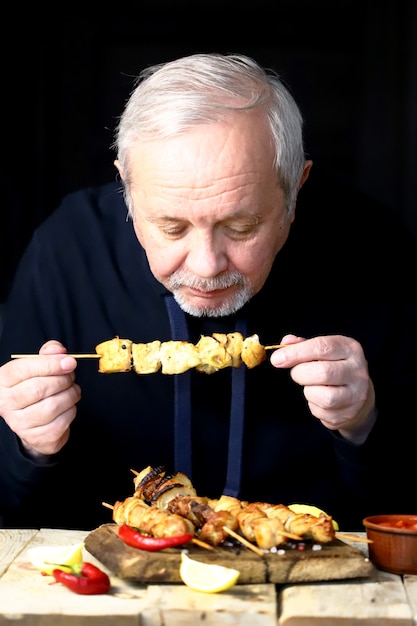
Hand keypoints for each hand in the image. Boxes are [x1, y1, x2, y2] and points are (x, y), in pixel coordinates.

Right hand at [0, 340, 80, 457]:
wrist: (32, 420)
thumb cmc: (35, 387)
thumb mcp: (37, 367)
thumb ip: (48, 354)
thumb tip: (60, 351)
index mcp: (3, 381)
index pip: (24, 369)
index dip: (51, 364)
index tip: (70, 362)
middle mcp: (6, 403)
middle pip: (39, 388)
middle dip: (63, 379)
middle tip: (70, 376)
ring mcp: (20, 423)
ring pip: (53, 406)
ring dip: (70, 395)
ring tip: (71, 390)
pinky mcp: (36, 437)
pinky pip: (61, 422)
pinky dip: (71, 411)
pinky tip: (67, 407)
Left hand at [270, 334, 375, 443]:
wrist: (358, 394)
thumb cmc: (334, 367)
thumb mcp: (323, 351)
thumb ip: (302, 345)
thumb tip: (286, 343)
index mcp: (349, 348)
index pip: (322, 347)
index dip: (296, 353)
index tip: (277, 359)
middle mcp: (357, 371)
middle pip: (323, 372)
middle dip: (300, 373)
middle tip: (296, 373)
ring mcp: (356, 394)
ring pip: (324, 396)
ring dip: (308, 391)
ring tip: (311, 385)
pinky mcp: (347, 414)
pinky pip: (321, 411)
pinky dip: (313, 404)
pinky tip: (318, 398)